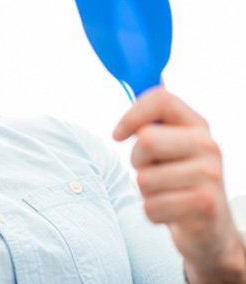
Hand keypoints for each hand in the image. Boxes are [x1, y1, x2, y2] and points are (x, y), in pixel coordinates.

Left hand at [113, 87, 245, 282]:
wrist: (209, 228)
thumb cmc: (177, 181)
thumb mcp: (168, 148)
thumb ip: (149, 126)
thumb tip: (122, 122)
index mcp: (196, 125)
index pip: (161, 99)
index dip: (131, 115)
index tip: (118, 135)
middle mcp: (208, 145)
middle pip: (147, 139)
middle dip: (137, 160)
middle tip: (150, 170)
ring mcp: (210, 175)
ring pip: (145, 178)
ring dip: (145, 191)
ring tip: (164, 192)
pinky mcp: (205, 205)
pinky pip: (152, 206)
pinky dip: (152, 212)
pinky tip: (170, 211)